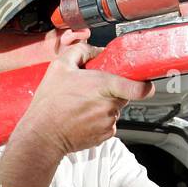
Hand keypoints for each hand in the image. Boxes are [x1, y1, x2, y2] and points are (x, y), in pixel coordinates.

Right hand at [13, 43, 154, 157]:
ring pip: (114, 109)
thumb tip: (94, 50)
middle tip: (91, 90)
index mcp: (103, 86)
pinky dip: (99, 120)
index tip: (144, 83)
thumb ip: (80, 51)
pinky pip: (108, 123)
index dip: (145, 84)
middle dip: (111, 91)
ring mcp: (108, 122)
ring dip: (103, 106)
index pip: (138, 87)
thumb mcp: (59, 67)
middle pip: (122, 94)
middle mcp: (110, 106)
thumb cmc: (49, 104)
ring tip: (81, 106)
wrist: (42, 135)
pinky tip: (82, 118)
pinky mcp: (105, 136)